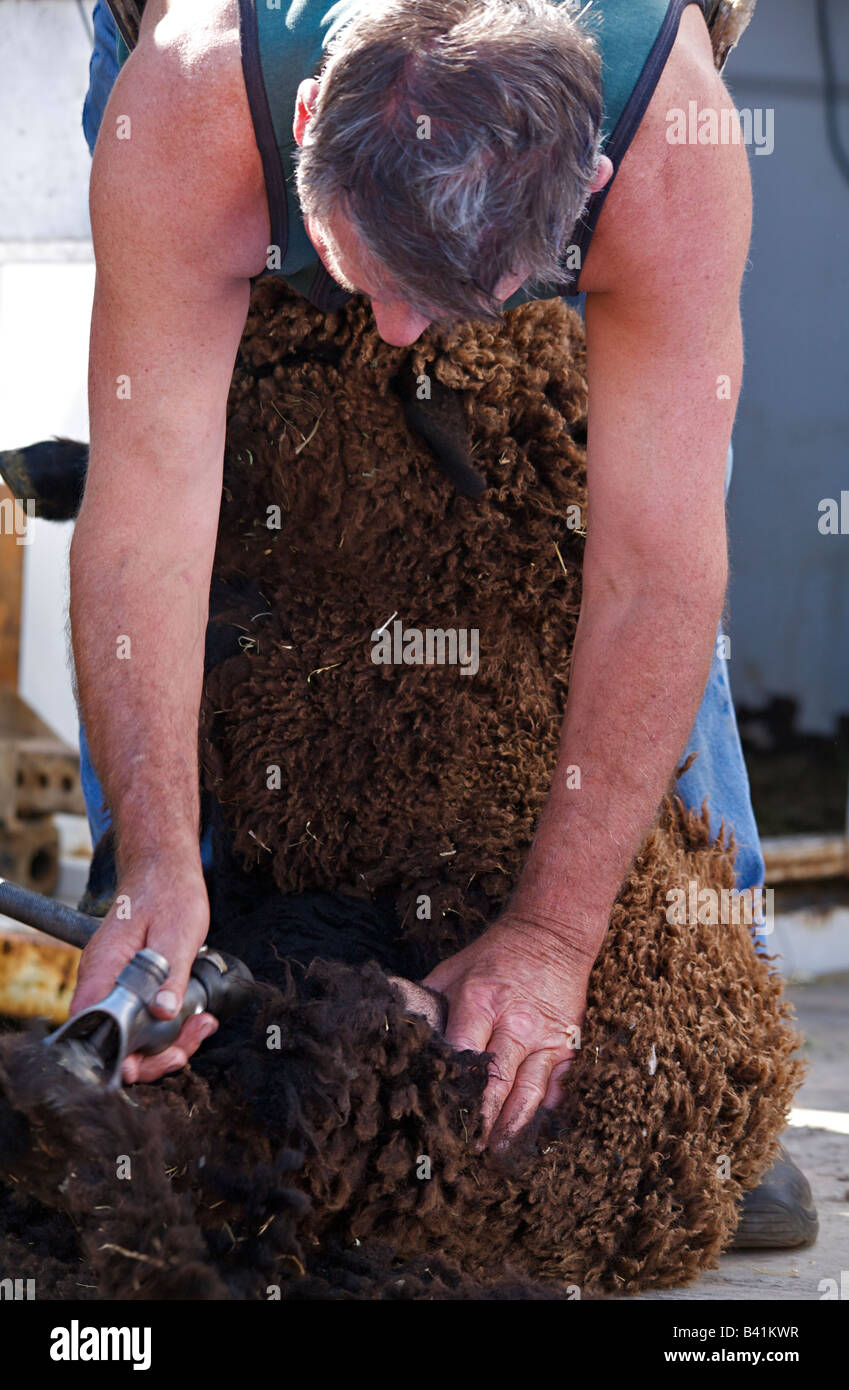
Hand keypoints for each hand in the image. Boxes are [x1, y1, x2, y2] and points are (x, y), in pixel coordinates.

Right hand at [69, 861, 216, 1083]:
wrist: (164, 866)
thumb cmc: (168, 891)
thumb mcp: (178, 933)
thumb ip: (170, 974)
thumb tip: (164, 1011)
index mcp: (103, 969)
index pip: (94, 1028)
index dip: (121, 1054)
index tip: (156, 1055)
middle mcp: (101, 981)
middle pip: (113, 1042)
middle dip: (153, 1055)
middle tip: (191, 1041)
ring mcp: (114, 984)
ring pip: (131, 1035)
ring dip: (167, 1041)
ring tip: (202, 1026)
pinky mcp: (130, 984)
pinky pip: (142, 1018)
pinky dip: (168, 1026)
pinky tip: (196, 1018)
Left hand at [422, 913, 594, 1146]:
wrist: (552, 935)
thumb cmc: (494, 955)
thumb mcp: (452, 970)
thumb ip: (428, 1003)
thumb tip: (400, 1035)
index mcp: (481, 1000)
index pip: (462, 1054)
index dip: (449, 1086)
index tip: (435, 1113)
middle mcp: (516, 1022)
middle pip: (496, 1080)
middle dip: (480, 1118)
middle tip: (465, 1148)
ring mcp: (545, 1036)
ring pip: (529, 1091)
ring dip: (511, 1125)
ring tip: (496, 1151)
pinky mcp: (566, 1044)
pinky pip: (557, 1084)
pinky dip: (544, 1108)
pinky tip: (530, 1131)